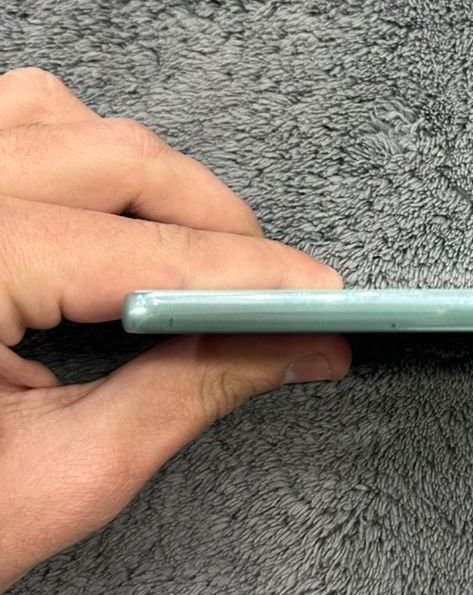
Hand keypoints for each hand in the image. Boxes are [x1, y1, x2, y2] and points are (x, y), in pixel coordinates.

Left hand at [0, 68, 350, 592]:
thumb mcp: (60, 477)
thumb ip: (186, 393)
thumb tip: (291, 346)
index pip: (141, 251)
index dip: (249, 274)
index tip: (320, 296)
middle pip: (113, 157)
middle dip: (212, 222)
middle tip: (271, 293)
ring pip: (56, 117)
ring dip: (139, 177)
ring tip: (185, 256)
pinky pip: (5, 123)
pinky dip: (68, 154)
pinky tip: (96, 223)